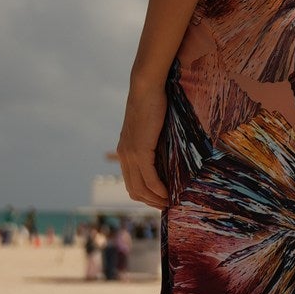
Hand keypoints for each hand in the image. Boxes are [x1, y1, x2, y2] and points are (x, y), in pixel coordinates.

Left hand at [117, 78, 169, 209]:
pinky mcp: (140, 150)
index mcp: (125, 151)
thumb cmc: (152, 102)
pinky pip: (149, 178)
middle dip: (151, 201)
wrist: (146, 88)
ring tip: (170, 202)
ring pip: (141, 188)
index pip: (131, 183)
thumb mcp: (152, 128)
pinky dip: (159, 189)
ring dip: (156, 198)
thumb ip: (155, 143)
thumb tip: (169, 154)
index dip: (145, 195)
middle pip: (134, 190)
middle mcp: (124, 155)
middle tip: (168, 205)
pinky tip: (169, 193)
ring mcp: (130, 154)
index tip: (161, 199)